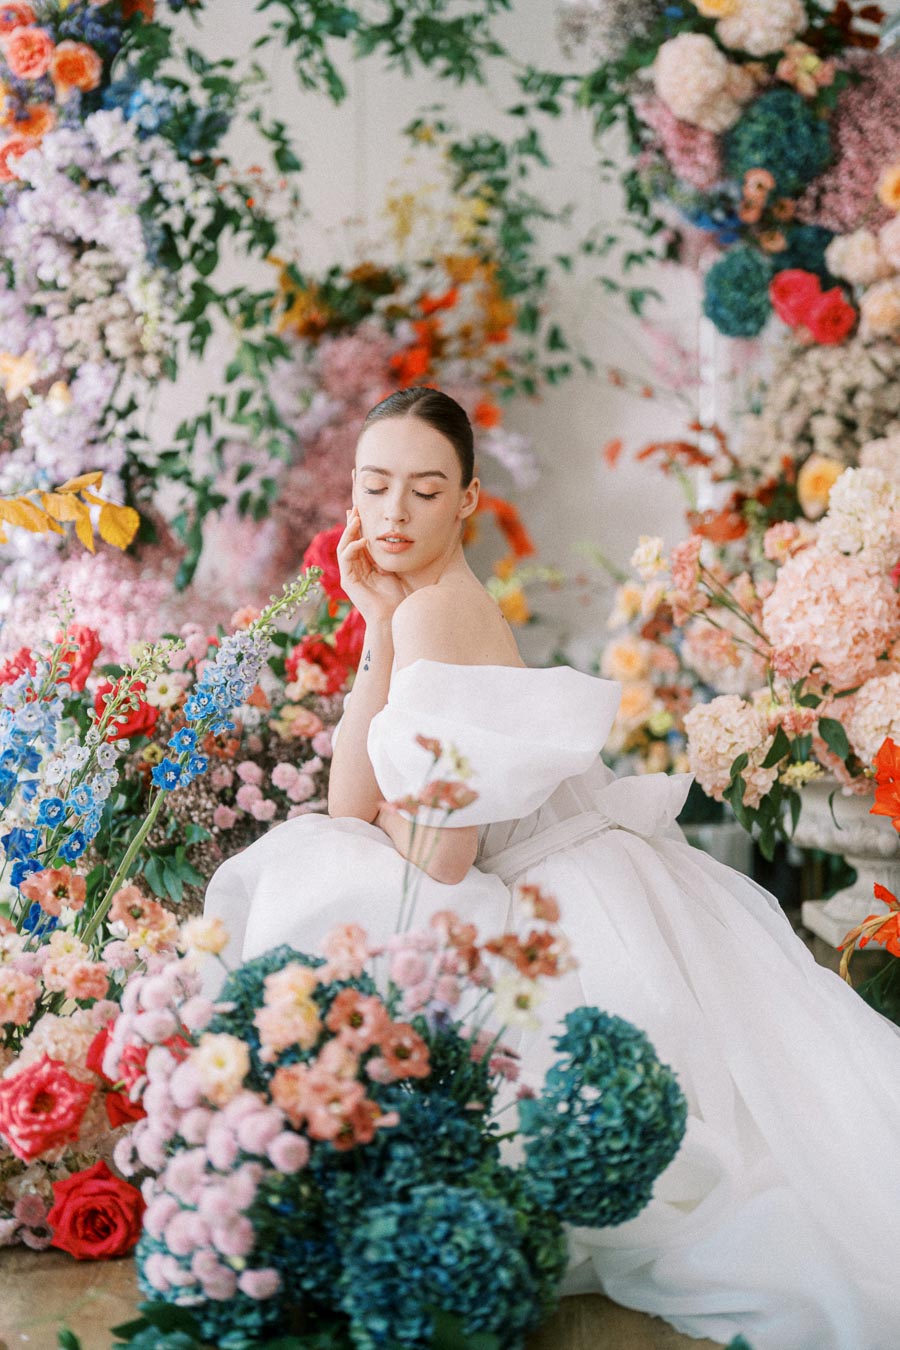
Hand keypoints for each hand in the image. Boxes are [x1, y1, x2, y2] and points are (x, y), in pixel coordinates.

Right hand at [337, 507, 405, 624]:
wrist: (391, 616)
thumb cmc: (395, 597)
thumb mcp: (392, 569)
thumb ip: (386, 556)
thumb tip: (392, 538)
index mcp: (364, 565)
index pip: (358, 540)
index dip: (358, 525)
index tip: (361, 509)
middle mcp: (354, 568)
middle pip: (348, 540)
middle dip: (351, 523)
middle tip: (356, 507)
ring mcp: (349, 574)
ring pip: (344, 547)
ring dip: (349, 532)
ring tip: (357, 519)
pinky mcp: (348, 581)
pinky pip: (346, 559)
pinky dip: (353, 548)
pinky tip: (363, 540)